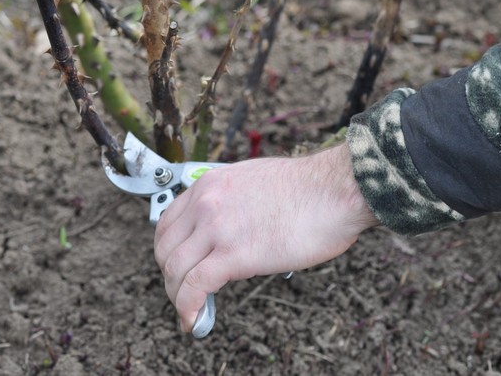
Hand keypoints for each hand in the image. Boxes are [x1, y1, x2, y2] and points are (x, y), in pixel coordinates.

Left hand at [154, 142, 378, 332]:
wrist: (334, 189)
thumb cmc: (308, 188)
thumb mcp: (253, 181)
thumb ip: (231, 201)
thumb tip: (229, 227)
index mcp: (211, 185)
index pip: (168, 222)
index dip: (168, 251)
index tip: (177, 266)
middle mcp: (206, 203)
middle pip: (165, 248)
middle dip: (170, 275)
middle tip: (183, 291)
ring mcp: (217, 228)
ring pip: (175, 270)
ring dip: (176, 296)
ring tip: (188, 311)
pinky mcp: (235, 254)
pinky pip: (195, 286)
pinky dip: (187, 307)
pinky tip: (192, 320)